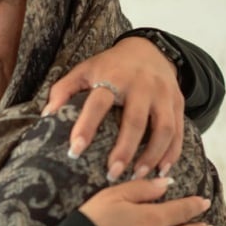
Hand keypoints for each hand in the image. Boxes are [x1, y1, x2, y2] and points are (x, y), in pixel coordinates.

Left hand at [43, 36, 184, 180]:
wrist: (148, 49)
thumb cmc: (110, 66)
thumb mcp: (84, 70)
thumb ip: (63, 90)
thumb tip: (46, 117)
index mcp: (113, 77)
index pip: (98, 103)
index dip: (86, 126)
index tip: (75, 151)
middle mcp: (141, 85)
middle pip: (135, 121)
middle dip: (124, 150)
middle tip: (111, 174)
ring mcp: (162, 94)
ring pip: (163, 128)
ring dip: (151, 155)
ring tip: (137, 176)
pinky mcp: (178, 102)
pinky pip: (179, 131)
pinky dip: (172, 153)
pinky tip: (161, 170)